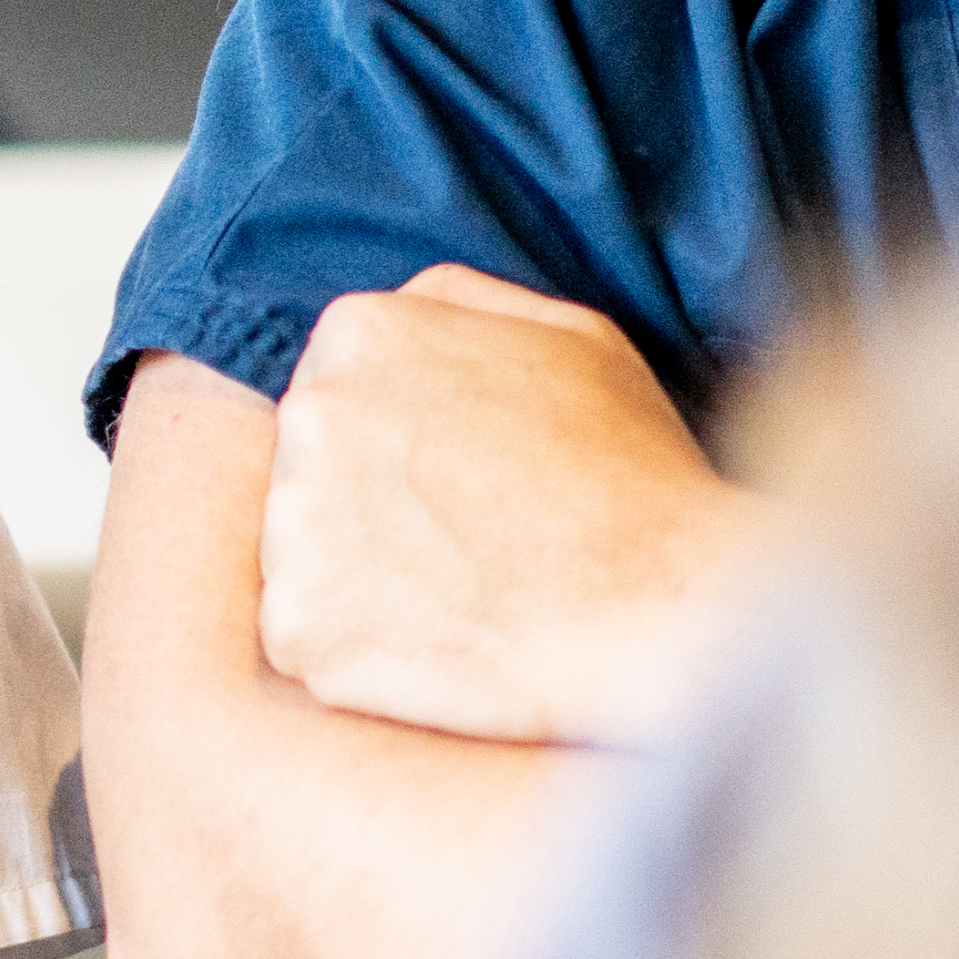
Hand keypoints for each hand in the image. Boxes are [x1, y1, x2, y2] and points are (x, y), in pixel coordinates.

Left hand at [251, 265, 759, 744]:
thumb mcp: (572, 335)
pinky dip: (357, 655)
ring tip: (464, 597)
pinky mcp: (295, 628)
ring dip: (362, 580)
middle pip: (312, 466)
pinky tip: (439, 650)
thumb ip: (459, 304)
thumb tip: (398, 309)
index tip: (467, 478)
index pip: (340, 383)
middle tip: (472, 543)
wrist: (665, 615)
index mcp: (359, 332)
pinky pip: (305, 641)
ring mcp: (293, 525)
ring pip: (304, 555)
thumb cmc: (633, 473)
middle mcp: (308, 416)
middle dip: (374, 504)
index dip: (406, 440)